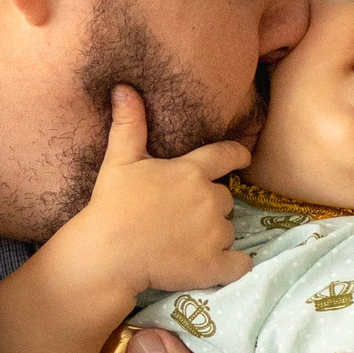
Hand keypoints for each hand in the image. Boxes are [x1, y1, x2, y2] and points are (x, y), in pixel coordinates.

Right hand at [58, 89, 252, 309]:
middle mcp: (209, 199)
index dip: (238, 155)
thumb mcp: (119, 160)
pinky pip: (239, 264)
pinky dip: (233, 264)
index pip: (227, 155)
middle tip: (183, 216)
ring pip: (228, 230)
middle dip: (210, 205)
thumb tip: (124, 88)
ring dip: (215, 234)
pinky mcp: (213, 264)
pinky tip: (220, 264)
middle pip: (225, 198)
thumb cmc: (112, 204)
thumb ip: (129, 124)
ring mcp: (214, 233)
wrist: (109, 252)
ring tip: (186, 242)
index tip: (244, 158)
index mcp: (191, 172)